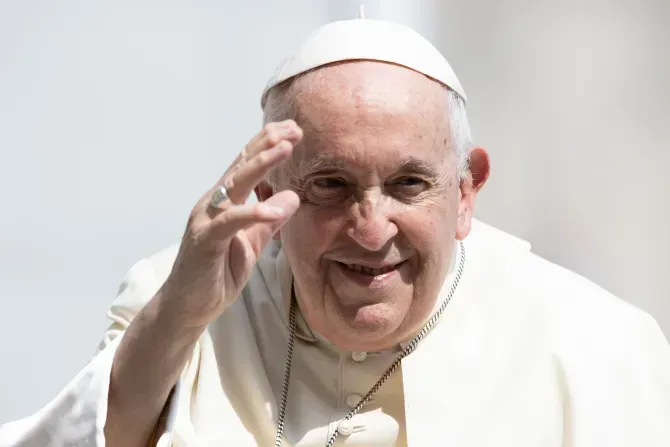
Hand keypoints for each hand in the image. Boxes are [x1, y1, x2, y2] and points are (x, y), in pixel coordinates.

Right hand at [160, 120, 302, 327]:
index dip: (268, 146)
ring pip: (235, 185)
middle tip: (295, 128)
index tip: (294, 130)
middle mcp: (213, 203)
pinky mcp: (204, 240)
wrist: (188, 307)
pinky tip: (272, 208)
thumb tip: (293, 197)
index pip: (247, 166)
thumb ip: (269, 221)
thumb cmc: (217, 273)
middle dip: (268, 145)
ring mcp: (206, 219)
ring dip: (261, 165)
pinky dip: (252, 213)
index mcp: (224, 202)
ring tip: (286, 148)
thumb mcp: (252, 244)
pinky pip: (230, 222)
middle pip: (242, 166)